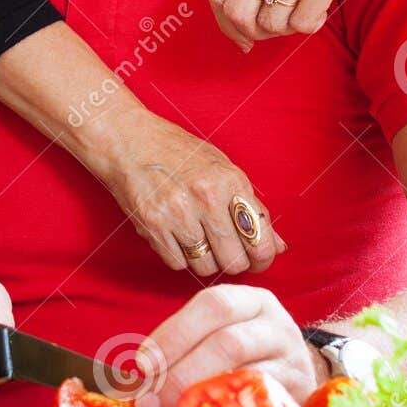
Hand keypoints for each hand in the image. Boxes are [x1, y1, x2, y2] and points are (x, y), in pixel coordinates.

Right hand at [91, 109, 283, 278]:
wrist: (128, 139)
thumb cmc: (178, 151)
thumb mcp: (222, 167)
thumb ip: (252, 207)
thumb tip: (278, 246)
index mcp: (230, 181)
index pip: (260, 241)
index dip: (263, 259)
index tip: (257, 259)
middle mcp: (206, 199)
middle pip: (234, 262)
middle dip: (233, 262)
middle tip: (226, 251)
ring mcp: (178, 214)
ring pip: (205, 267)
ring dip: (205, 260)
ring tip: (198, 237)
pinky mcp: (152, 227)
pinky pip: (177, 264)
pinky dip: (179, 256)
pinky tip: (176, 234)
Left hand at [131, 285, 325, 406]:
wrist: (301, 383)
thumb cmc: (244, 360)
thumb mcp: (216, 342)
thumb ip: (178, 358)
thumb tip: (130, 396)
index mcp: (252, 302)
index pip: (213, 304)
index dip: (174, 332)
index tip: (141, 363)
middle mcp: (278, 326)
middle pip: (228, 343)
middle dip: (180, 375)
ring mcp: (295, 364)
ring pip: (246, 380)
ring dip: (199, 405)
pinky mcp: (299, 402)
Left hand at [207, 0, 406, 47]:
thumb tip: (238, 7)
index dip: (224, 23)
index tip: (240, 34)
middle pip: (237, 12)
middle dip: (249, 32)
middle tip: (270, 31)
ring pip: (271, 22)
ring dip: (285, 28)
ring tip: (302, 12)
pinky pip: (303, 23)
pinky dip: (310, 25)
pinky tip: (321, 10)